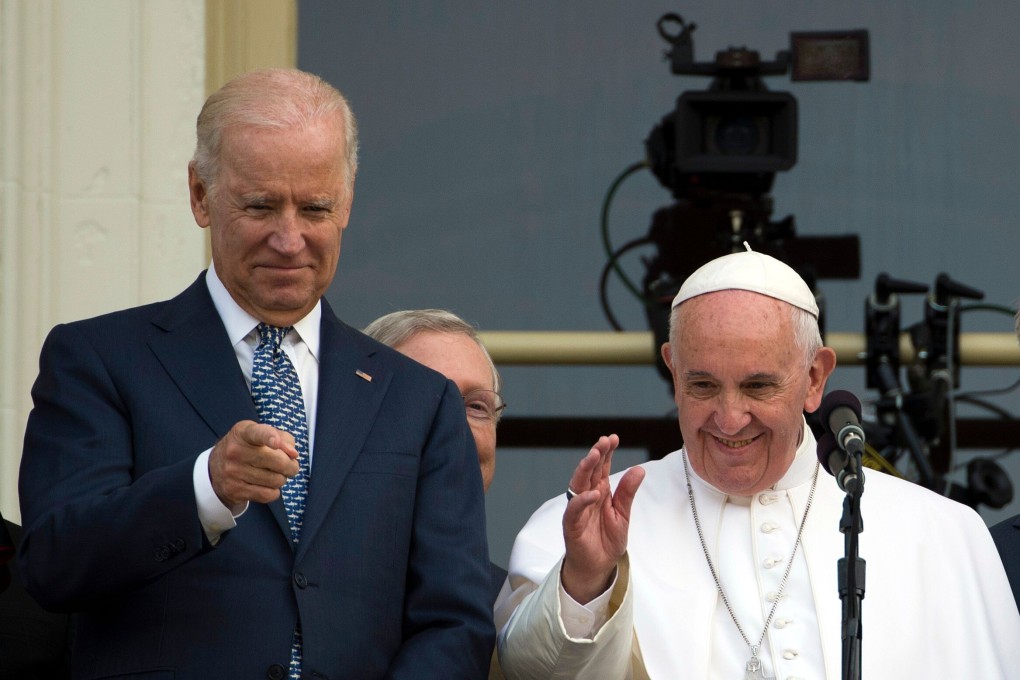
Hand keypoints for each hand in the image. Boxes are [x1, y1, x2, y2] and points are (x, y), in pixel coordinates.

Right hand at [209, 421, 300, 512]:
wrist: (215, 468)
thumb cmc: (246, 447)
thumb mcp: (259, 434)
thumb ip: (282, 438)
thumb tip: (293, 454)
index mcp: (243, 433)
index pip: (257, 433)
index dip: (269, 437)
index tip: (276, 442)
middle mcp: (235, 451)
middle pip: (277, 462)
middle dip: (291, 466)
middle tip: (291, 466)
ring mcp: (233, 472)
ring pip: (275, 480)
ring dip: (282, 479)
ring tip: (276, 475)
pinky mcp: (235, 490)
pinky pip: (267, 495)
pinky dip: (274, 492)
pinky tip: (269, 486)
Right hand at [560, 434, 644, 603]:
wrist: (599, 566)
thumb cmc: (607, 540)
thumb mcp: (623, 514)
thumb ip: (628, 492)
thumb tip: (639, 468)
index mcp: (600, 491)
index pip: (602, 467)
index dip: (607, 452)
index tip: (614, 438)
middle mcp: (587, 496)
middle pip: (589, 471)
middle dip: (596, 454)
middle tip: (604, 441)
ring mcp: (578, 509)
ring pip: (578, 484)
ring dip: (585, 469)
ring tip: (595, 455)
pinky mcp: (572, 524)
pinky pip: (574, 510)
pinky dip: (583, 500)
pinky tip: (593, 493)